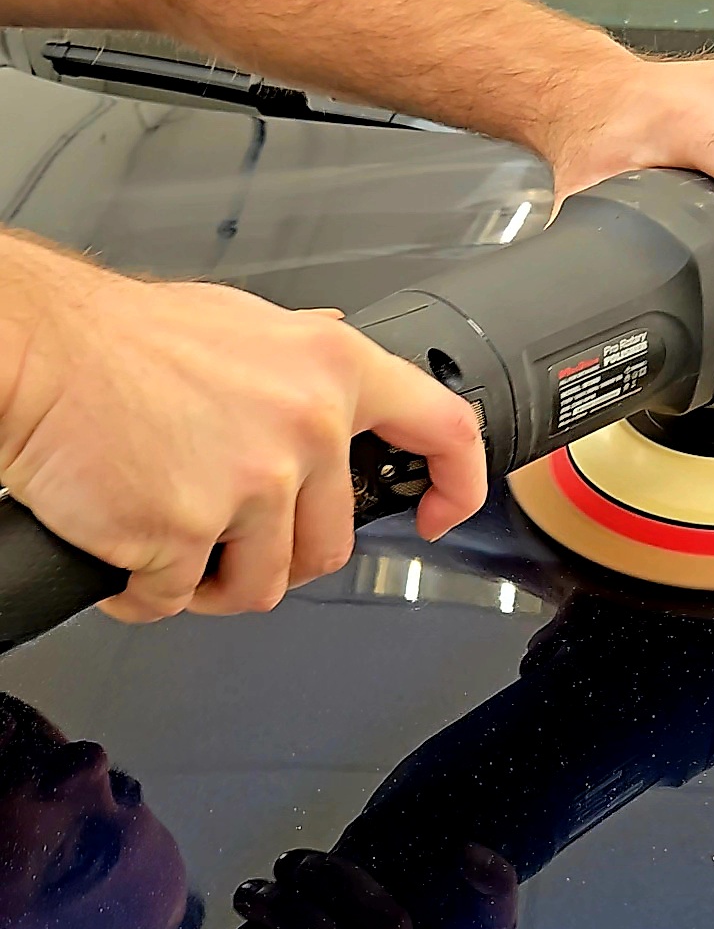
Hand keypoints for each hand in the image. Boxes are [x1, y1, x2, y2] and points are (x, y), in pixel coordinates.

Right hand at [0, 240, 485, 622]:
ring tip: (166, 536)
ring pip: (260, 585)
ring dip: (212, 581)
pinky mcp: (187, 534)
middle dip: (275, 555)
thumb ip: (302, 373)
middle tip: (221, 531)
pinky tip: (122, 546)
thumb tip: (339, 396)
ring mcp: (250, 484)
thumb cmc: (119, 341)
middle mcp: (304, 426)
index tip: (438, 510)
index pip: (442, 430)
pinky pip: (178, 599)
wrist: (34, 350)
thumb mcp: (242, 328)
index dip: (456, 484)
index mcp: (329, 369)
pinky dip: (145, 590)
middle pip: (329, 546)